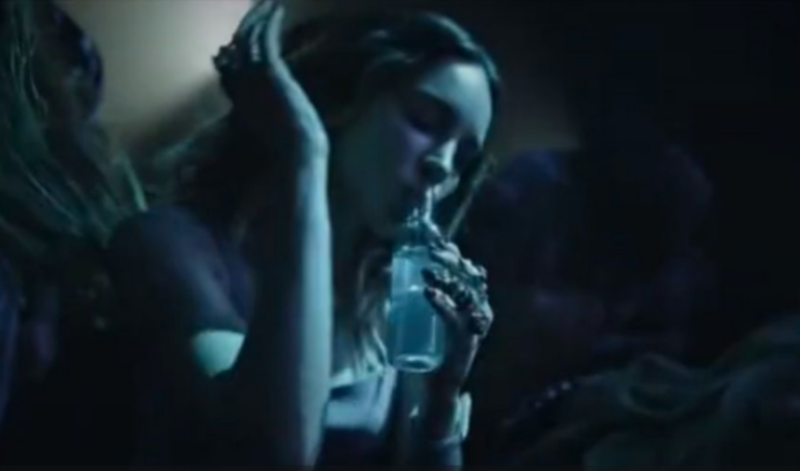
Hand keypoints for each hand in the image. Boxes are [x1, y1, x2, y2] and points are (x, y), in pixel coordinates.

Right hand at [213, 0, 328, 156]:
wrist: (294, 151)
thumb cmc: (292, 151)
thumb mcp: (280, 135)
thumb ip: (273, 121)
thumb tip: (282, 117)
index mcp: (241, 103)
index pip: (227, 71)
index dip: (229, 55)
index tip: (230, 45)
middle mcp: (241, 86)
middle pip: (236, 48)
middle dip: (245, 27)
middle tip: (255, 9)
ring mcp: (252, 76)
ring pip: (248, 36)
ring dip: (257, 16)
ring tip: (268, 2)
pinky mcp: (269, 70)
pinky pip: (264, 37)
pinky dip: (269, 19)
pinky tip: (277, 7)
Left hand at [422, 241, 492, 396]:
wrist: (441, 388)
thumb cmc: (434, 352)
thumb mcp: (431, 320)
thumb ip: (424, 301)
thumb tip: (395, 276)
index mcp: (474, 305)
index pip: (469, 272)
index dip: (455, 255)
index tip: (438, 242)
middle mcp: (480, 312)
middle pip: (471, 277)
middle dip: (452, 260)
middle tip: (431, 252)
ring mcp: (475, 327)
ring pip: (465, 294)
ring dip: (446, 279)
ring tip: (426, 271)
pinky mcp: (466, 342)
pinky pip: (454, 318)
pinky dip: (442, 304)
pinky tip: (428, 293)